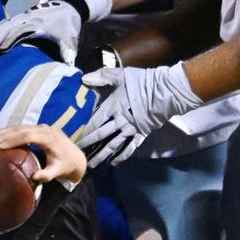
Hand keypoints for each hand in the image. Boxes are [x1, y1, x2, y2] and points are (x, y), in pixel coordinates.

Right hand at [0, 0, 112, 63]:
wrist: (70, 5)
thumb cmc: (68, 24)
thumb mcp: (70, 40)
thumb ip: (66, 56)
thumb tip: (63, 71)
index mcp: (37, 24)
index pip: (17, 32)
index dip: (7, 42)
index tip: (0, 55)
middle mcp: (27, 18)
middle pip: (5, 28)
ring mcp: (23, 15)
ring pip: (3, 25)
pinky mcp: (21, 16)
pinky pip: (5, 22)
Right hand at [0, 125, 85, 184]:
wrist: (75, 157)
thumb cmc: (65, 165)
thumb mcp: (58, 172)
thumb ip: (48, 175)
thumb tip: (35, 177)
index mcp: (48, 138)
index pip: (28, 136)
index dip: (13, 140)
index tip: (0, 146)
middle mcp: (44, 129)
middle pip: (20, 130)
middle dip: (2, 136)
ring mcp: (40, 127)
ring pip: (18, 127)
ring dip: (2, 132)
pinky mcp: (37, 129)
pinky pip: (20, 128)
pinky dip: (7, 131)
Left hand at [79, 63, 202, 167]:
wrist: (166, 91)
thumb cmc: (143, 82)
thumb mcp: (121, 75)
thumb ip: (102, 76)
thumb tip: (84, 79)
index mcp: (112, 107)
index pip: (94, 121)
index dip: (83, 130)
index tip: (73, 137)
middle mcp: (119, 121)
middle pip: (100, 135)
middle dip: (87, 144)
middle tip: (75, 152)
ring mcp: (130, 129)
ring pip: (112, 145)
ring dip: (101, 155)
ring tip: (90, 164)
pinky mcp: (141, 134)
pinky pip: (129, 148)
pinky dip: (121, 156)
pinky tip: (113, 163)